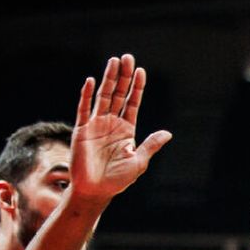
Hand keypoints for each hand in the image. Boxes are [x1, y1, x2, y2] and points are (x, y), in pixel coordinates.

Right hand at [70, 54, 171, 201]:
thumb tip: (168, 133)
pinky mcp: (82, 130)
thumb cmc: (117, 180)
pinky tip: (92, 81)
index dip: (137, 87)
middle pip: (118, 94)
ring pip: (103, 97)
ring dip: (108, 79)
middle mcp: (111, 124)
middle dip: (123, 76)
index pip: (132, 103)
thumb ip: (151, 145)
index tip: (141, 71)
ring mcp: (96, 125)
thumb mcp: (139, 161)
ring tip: (114, 61)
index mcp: (126, 130)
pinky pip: (84, 109)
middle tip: (127, 57)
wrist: (95, 191)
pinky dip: (87, 95)